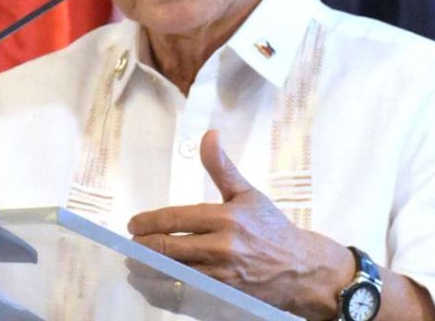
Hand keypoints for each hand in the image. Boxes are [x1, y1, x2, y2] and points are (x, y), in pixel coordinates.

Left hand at [127, 130, 351, 318]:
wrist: (303, 270)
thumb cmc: (272, 229)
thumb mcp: (248, 194)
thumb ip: (222, 167)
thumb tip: (209, 134)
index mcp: (225, 219)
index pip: (175, 220)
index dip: (148, 222)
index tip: (132, 224)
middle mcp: (222, 249)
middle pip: (167, 249)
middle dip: (142, 247)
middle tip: (131, 244)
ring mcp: (222, 279)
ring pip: (172, 276)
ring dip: (146, 272)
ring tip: (134, 265)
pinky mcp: (224, 300)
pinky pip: (184, 299)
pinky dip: (162, 294)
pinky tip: (151, 286)